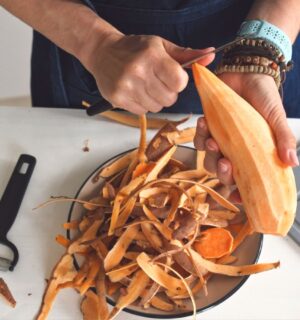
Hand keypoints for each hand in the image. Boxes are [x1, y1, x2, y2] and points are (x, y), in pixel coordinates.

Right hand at [85, 33, 213, 113]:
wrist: (103, 53)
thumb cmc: (135, 48)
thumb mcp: (161, 46)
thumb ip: (186, 54)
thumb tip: (211, 55)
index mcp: (152, 56)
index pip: (179, 82)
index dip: (179, 82)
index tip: (172, 76)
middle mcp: (138, 72)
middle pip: (170, 99)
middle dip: (168, 92)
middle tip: (157, 81)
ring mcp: (126, 87)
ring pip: (157, 107)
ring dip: (155, 100)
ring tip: (145, 86)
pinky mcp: (118, 99)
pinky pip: (142, 112)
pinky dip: (143, 104)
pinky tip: (136, 92)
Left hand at [194, 72, 298, 186]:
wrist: (248, 73)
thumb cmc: (264, 97)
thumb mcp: (276, 117)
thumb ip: (283, 139)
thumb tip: (292, 163)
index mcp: (253, 154)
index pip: (246, 180)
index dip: (241, 193)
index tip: (237, 197)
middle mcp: (235, 151)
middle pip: (223, 174)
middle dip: (222, 173)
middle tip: (225, 162)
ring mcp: (221, 141)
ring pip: (208, 160)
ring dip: (209, 154)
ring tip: (213, 140)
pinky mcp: (208, 129)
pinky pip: (198, 140)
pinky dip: (199, 135)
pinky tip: (204, 122)